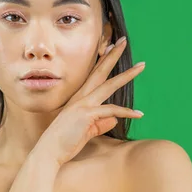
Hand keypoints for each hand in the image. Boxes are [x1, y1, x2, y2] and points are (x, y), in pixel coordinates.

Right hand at [35, 36, 144, 166]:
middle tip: (123, 41)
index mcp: (79, 99)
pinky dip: (126, 112)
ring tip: (142, 66)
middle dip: (113, 55)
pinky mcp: (87, 115)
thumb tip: (115, 119)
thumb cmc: (65, 142)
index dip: (103, 60)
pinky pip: (111, 111)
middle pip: (100, 72)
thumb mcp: (87, 131)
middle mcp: (81, 98)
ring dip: (127, 75)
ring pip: (109, 85)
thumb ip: (101, 124)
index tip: (111, 47)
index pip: (94, 75)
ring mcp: (83, 105)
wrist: (50, 151)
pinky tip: (139, 114)